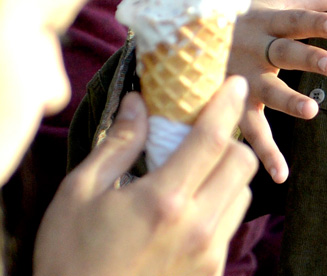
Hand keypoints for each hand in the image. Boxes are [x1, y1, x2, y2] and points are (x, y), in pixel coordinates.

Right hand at [34, 79, 256, 275]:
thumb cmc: (70, 259)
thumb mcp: (79, 195)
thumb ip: (117, 145)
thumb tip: (138, 102)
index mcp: (164, 200)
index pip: (213, 138)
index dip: (228, 104)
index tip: (235, 84)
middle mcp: (197, 226)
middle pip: (242, 162)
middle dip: (228, 141)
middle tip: (204, 137)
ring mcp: (209, 253)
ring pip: (242, 194)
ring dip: (226, 176)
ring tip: (193, 177)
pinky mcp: (212, 273)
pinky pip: (231, 226)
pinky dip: (219, 208)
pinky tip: (189, 212)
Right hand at [229, 0, 326, 181]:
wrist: (183, 36)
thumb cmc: (248, 17)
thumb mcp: (281, 2)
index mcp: (267, 21)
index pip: (294, 20)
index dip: (314, 22)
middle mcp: (254, 48)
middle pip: (283, 52)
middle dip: (307, 58)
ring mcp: (240, 78)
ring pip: (265, 91)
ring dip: (288, 101)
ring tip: (311, 112)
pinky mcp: (230, 105)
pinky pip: (249, 130)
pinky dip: (264, 153)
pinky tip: (282, 174)